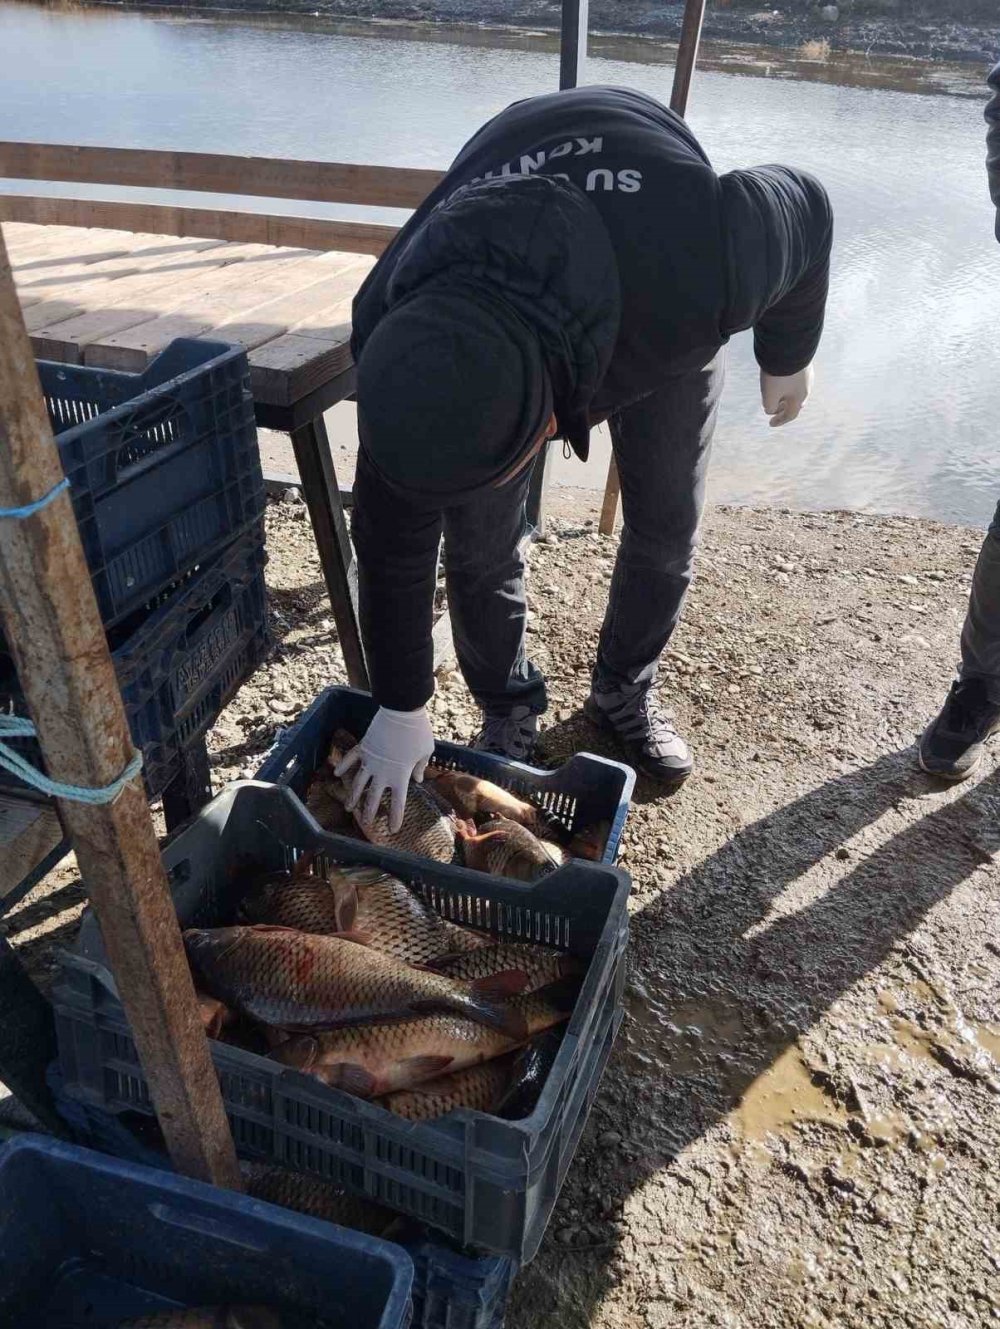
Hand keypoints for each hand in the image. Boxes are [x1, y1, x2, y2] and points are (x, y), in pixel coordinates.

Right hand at [334, 706, 434, 832]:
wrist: (402, 711)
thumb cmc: (418, 732)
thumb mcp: (426, 751)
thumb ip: (420, 767)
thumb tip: (418, 779)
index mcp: (400, 776)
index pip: (398, 803)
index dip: (395, 818)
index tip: (393, 829)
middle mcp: (382, 773)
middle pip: (373, 797)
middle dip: (369, 812)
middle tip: (367, 823)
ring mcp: (370, 761)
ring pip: (358, 783)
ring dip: (352, 797)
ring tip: (349, 808)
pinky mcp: (363, 748)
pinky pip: (350, 759)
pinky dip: (344, 766)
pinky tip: (338, 774)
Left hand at [761, 365, 813, 427]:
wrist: (789, 346)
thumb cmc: (779, 374)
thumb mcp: (770, 395)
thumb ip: (770, 407)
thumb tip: (771, 409)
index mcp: (799, 398)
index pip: (790, 414)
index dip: (780, 420)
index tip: (770, 423)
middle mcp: (806, 387)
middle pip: (795, 402)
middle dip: (784, 407)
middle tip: (775, 409)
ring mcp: (807, 373)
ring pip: (796, 389)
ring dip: (785, 394)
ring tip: (777, 393)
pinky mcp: (804, 362)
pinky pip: (796, 377)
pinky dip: (788, 382)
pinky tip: (781, 377)